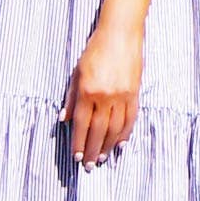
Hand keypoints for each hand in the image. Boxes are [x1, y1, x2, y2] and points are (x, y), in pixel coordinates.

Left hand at [58, 23, 142, 168]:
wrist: (120, 34)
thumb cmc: (94, 50)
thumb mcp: (76, 72)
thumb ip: (71, 97)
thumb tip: (64, 119)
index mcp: (87, 91)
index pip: (81, 124)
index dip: (78, 142)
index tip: (76, 156)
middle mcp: (105, 97)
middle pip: (97, 131)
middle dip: (92, 150)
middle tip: (88, 165)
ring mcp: (122, 96)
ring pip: (115, 128)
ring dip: (107, 146)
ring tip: (101, 158)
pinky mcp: (135, 93)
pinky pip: (130, 119)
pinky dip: (124, 133)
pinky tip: (119, 144)